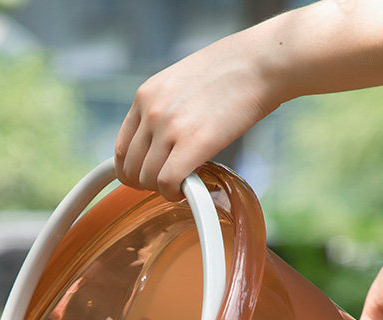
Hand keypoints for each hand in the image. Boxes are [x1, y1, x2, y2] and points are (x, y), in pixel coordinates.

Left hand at [114, 28, 275, 200]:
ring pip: (146, 180)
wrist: (261, 63)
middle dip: (146, 184)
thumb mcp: (182, 83)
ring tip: (182, 184)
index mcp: (145, 96)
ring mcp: (169, 127)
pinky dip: (173, 194)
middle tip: (168, 184)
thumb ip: (165, 110)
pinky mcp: (192, 143)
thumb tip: (161, 141)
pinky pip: (167, 183)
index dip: (131, 170)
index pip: (121, 148)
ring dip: (162, 190)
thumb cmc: (231, 72)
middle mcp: (151, 111)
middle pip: (130, 169)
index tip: (147, 177)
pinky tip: (187, 190)